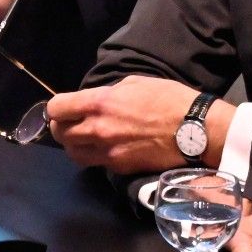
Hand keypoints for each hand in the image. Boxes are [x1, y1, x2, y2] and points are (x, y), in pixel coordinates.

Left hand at [44, 75, 195, 173]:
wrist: (195, 131)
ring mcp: (107, 152)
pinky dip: (94, 156)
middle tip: (70, 123)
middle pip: (59, 133)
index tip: (63, 107)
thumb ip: (108, 93)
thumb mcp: (134, 83)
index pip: (57, 108)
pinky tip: (104, 148)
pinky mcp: (120, 168)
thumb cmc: (169, 99)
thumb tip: (96, 101)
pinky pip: (95, 163)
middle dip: (60, 126)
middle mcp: (97, 129)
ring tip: (83, 138)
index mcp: (99, 103)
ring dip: (73, 144)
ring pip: (73, 153)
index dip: (56, 107)